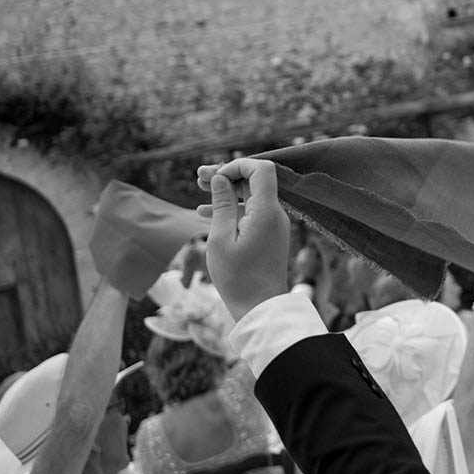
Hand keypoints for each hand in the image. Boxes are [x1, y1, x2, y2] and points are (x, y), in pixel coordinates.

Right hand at [198, 160, 290, 320]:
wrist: (260, 307)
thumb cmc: (238, 277)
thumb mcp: (221, 239)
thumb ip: (222, 205)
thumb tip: (219, 179)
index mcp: (266, 211)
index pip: (261, 169)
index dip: (237, 166)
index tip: (214, 177)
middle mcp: (275, 213)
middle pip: (255, 180)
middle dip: (227, 174)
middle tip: (199, 177)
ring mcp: (274, 224)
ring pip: (251, 196)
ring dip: (227, 191)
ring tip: (199, 189)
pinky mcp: (269, 234)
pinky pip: (251, 212)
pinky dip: (232, 208)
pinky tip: (205, 212)